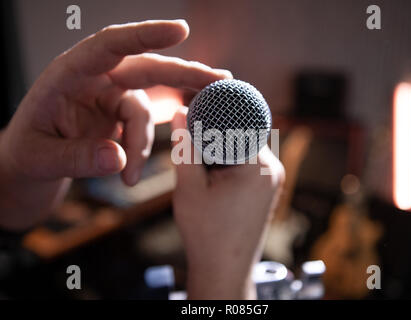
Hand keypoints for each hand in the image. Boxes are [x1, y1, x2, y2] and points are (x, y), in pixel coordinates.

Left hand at [0, 20, 230, 228]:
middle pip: (147, 68)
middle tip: (221, 83)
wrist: (28, 165)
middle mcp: (95, 79)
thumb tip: (118, 159)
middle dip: (185, 76)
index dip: (146, 35)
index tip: (181, 30)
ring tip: (130, 179)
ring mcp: (111, 96)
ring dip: (145, 143)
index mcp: (69, 74)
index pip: (110, 45)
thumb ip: (76, 158)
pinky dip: (145, 147)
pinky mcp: (121, 114)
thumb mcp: (40, 159)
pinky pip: (146, 125)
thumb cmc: (27, 155)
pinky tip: (135, 171)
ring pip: (148, 108)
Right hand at [171, 107, 284, 298]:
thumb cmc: (206, 234)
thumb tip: (182, 112)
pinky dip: (230, 156)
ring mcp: (272, 179)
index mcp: (257, 167)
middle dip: (218, 125)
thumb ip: (186, 148)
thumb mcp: (189, 188)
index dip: (219, 105)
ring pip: (245, 145)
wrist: (224, 270)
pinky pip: (248, 160)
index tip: (200, 92)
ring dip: (223, 142)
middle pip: (244, 131)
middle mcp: (272, 169)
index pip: (241, 120)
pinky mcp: (267, 188)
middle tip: (193, 117)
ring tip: (199, 144)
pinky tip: (211, 164)